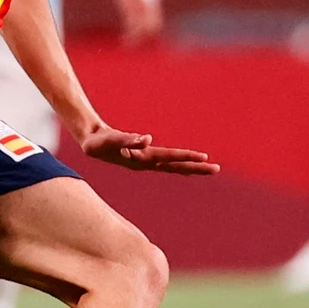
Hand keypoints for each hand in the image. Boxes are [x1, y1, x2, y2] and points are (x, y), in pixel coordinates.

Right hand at [81, 126, 219, 175]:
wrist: (91, 144)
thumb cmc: (99, 142)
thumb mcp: (110, 140)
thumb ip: (128, 139)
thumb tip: (147, 138)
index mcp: (142, 158)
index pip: (169, 158)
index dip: (186, 156)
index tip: (204, 157)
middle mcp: (147, 162)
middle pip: (176, 166)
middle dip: (196, 168)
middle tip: (217, 169)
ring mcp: (146, 162)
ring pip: (173, 166)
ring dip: (191, 166)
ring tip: (208, 167)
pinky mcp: (145, 158)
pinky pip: (167, 163)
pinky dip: (179, 163)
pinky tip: (187, 164)